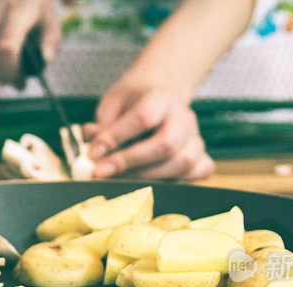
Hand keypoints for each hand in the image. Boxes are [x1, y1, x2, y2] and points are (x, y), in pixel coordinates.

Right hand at [0, 0, 60, 87]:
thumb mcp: (48, 14)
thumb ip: (50, 39)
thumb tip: (45, 60)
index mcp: (14, 14)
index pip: (6, 50)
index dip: (12, 74)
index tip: (21, 83)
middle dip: (11, 72)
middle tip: (23, 69)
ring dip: (4, 58)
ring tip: (15, 37)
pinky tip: (3, 30)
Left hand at [82, 84, 214, 179]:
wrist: (158, 97)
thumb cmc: (132, 103)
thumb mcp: (112, 105)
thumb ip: (102, 127)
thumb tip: (90, 150)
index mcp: (161, 97)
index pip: (142, 118)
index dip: (116, 138)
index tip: (94, 153)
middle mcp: (183, 117)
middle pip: (165, 145)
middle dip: (130, 162)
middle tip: (102, 172)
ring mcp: (196, 138)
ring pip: (181, 163)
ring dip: (148, 177)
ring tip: (120, 179)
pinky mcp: (201, 156)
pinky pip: (197, 172)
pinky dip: (177, 181)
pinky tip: (152, 182)